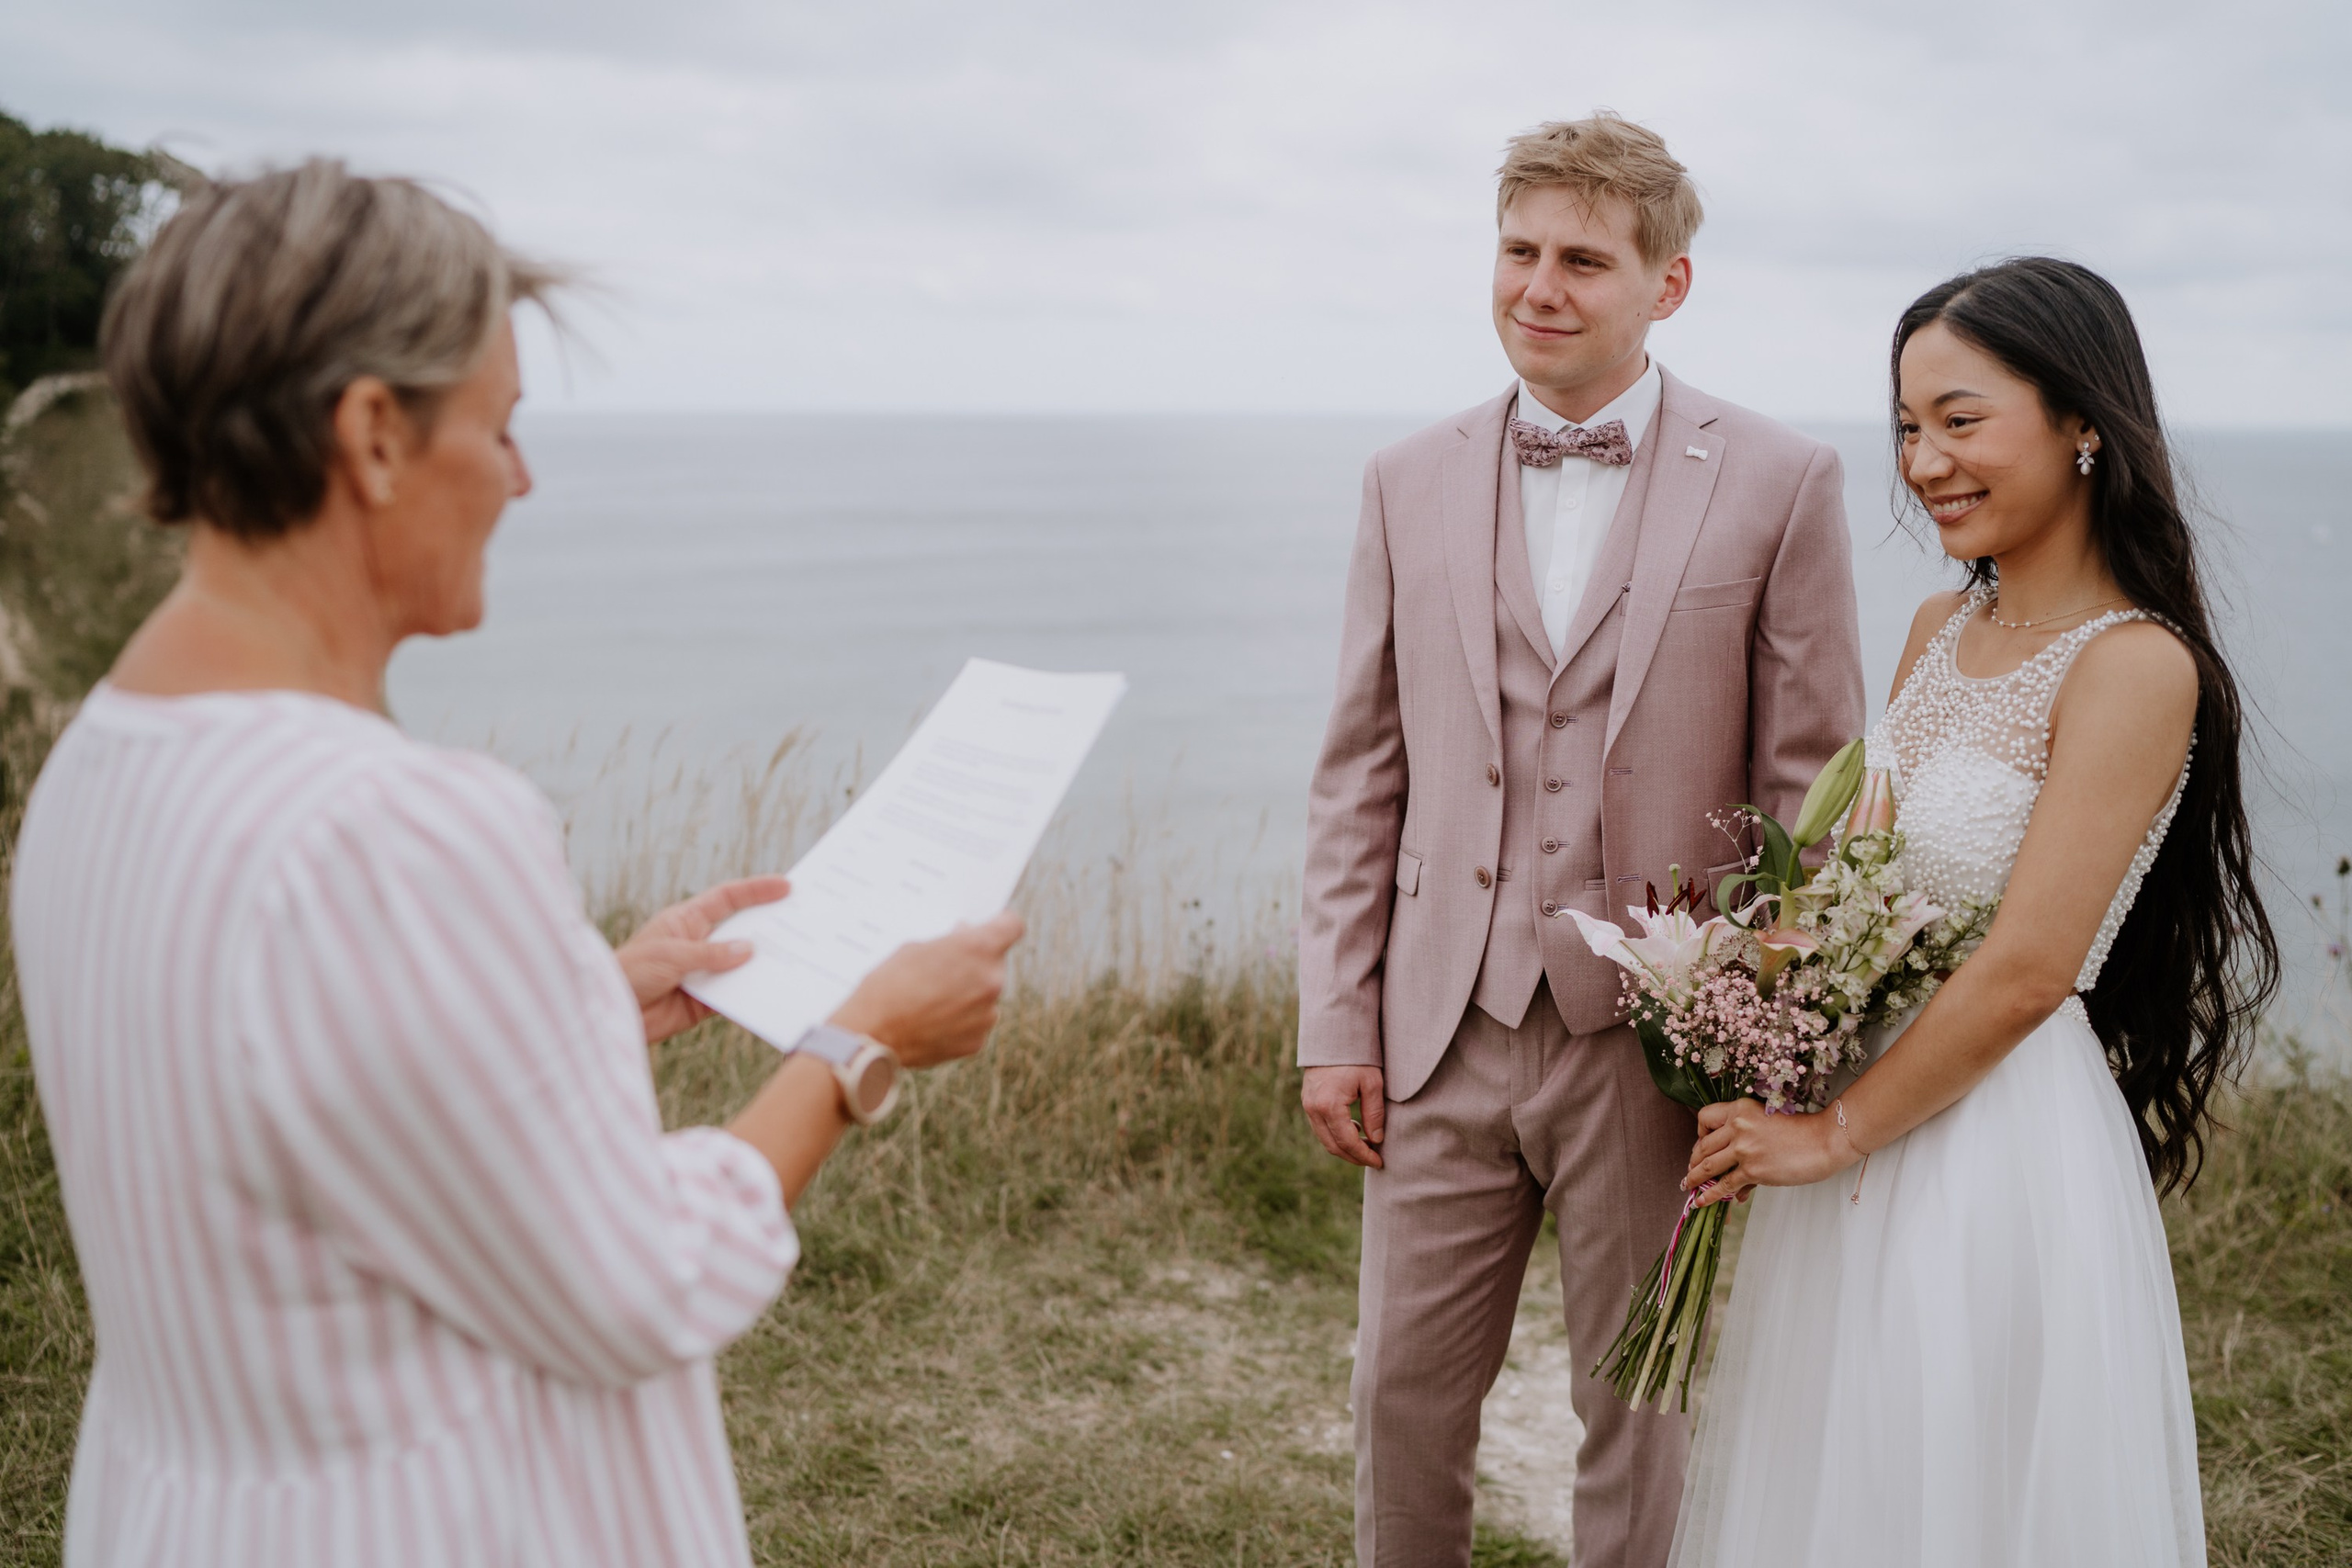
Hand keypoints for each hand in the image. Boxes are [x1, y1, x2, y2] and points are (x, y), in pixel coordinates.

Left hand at [616, 876, 791, 1043]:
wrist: (611, 1014)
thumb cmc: (630, 972)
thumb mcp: (670, 955)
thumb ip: (710, 953)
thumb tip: (749, 950)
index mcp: (687, 920)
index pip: (727, 899)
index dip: (757, 890)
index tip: (786, 886)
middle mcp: (699, 944)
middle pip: (741, 930)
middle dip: (770, 927)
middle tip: (803, 923)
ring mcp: (703, 972)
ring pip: (742, 965)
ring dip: (763, 964)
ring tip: (796, 961)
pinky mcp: (704, 1002)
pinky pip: (735, 996)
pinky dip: (751, 995)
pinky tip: (772, 994)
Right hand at [828, 912, 1024, 1068]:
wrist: (871, 1035)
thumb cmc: (887, 985)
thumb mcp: (915, 948)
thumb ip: (949, 943)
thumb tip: (964, 939)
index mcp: (978, 948)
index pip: (1012, 926)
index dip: (1001, 925)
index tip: (992, 928)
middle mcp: (991, 980)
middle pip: (995, 963)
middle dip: (975, 963)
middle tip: (945, 967)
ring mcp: (987, 1014)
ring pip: (985, 996)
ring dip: (968, 994)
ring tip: (931, 999)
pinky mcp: (977, 1041)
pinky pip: (974, 1022)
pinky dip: (959, 1021)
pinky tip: (932, 1020)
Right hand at [1302, 1065, 1386, 1168]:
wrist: (1333, 1035)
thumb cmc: (1356, 1057)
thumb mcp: (1372, 1083)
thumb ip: (1374, 1114)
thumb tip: (1376, 1140)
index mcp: (1329, 1105)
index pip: (1347, 1142)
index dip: (1364, 1156)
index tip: (1379, 1162)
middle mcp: (1313, 1109)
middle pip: (1333, 1146)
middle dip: (1354, 1157)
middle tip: (1373, 1159)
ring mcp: (1307, 1105)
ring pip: (1324, 1139)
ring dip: (1344, 1148)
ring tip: (1366, 1147)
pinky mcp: (1307, 1101)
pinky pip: (1320, 1127)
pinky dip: (1335, 1135)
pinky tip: (1353, 1130)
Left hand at [1682, 1098, 1859, 1205]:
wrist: (1825, 1141)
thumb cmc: (1803, 1132)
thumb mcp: (1768, 1124)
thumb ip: (1747, 1142)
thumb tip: (1733, 1180)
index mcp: (1740, 1109)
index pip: (1705, 1117)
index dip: (1699, 1133)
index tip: (1701, 1145)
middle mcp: (1738, 1126)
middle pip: (1703, 1144)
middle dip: (1694, 1160)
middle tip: (1692, 1170)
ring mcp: (1744, 1148)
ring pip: (1707, 1165)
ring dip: (1694, 1177)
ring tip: (1687, 1185)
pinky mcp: (1752, 1170)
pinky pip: (1723, 1185)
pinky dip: (1708, 1195)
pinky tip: (1700, 1201)